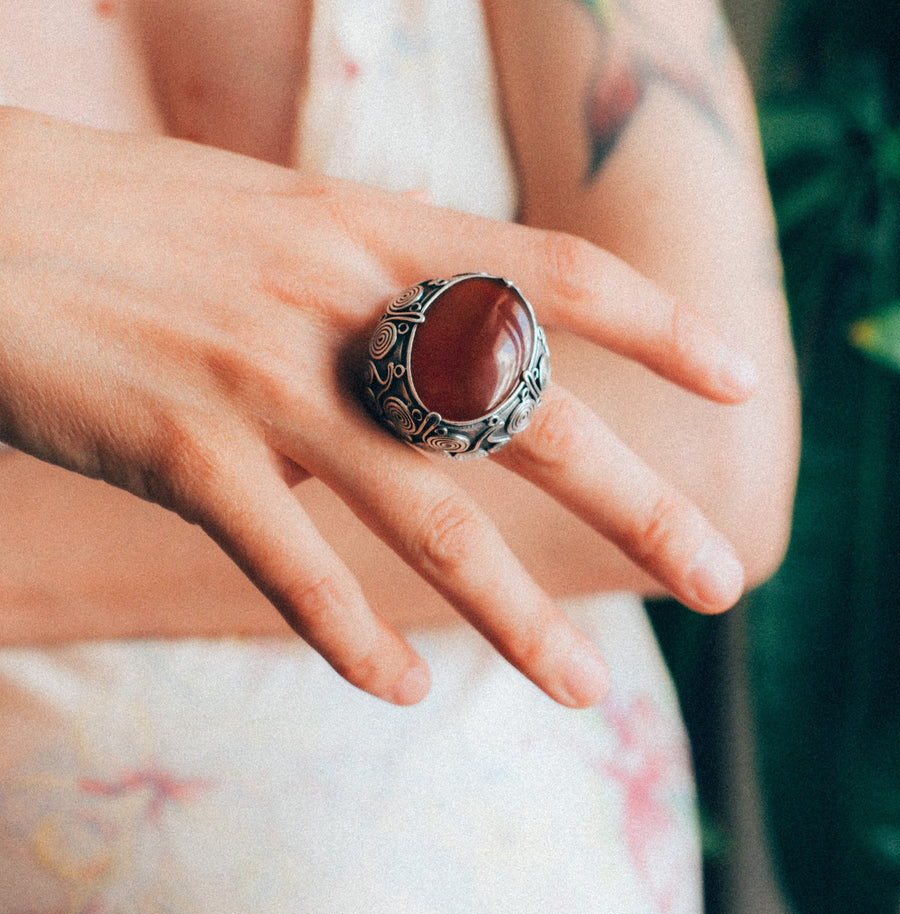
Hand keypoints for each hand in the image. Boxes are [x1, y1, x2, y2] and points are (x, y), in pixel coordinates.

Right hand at [0, 109, 754, 706]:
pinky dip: (350, 639)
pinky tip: (400, 692)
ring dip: (517, 619)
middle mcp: (343, 307)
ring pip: (430, 521)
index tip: (741, 381)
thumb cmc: (145, 223)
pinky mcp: (186, 453)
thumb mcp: (292, 221)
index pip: (561, 274)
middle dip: (638, 505)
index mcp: (378, 232)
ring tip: (584, 688)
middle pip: (531, 418)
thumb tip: (471, 349)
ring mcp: (268, 383)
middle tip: (716, 578)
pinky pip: (294, 568)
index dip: (663, 325)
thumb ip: (387, 282)